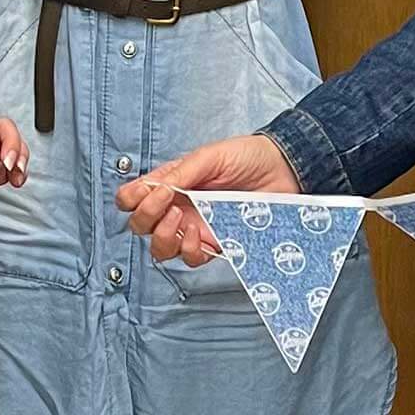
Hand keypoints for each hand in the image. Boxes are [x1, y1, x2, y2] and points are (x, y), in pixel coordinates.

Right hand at [117, 135, 298, 266]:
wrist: (283, 169)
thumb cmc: (247, 156)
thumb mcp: (208, 156)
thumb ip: (178, 173)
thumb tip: (151, 188)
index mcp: (170, 183)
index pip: (133, 198)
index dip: (131, 200)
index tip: (151, 191)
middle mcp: (178, 208)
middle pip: (141, 226)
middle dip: (145, 217)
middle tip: (166, 202)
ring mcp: (195, 227)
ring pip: (161, 248)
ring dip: (163, 236)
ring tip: (180, 218)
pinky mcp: (216, 243)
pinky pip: (191, 258)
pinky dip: (188, 250)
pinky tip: (197, 235)